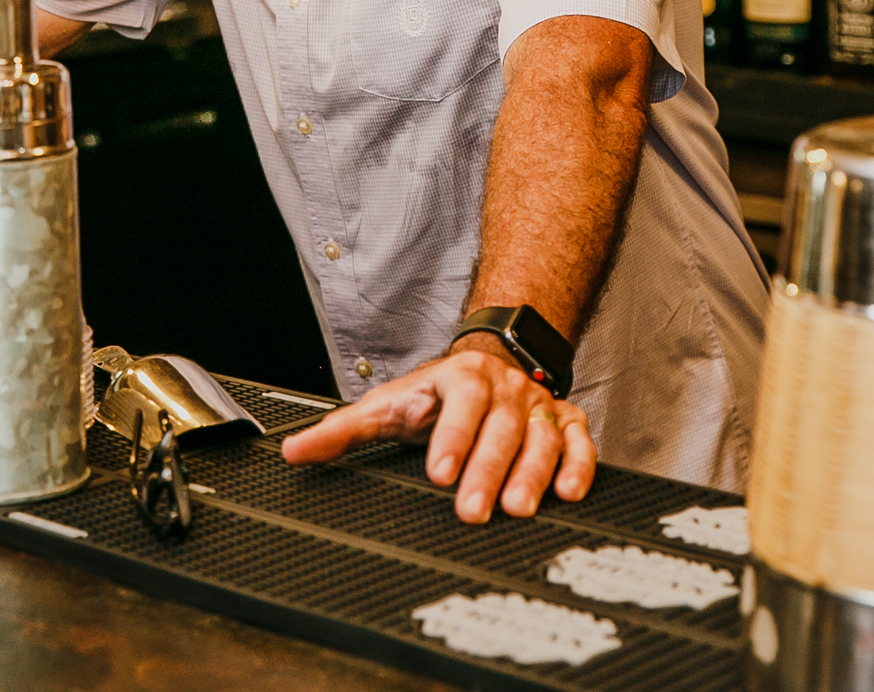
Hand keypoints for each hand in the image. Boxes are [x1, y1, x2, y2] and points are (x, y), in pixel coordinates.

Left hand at [280, 339, 595, 523]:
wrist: (488, 363)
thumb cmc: (435, 397)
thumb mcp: (389, 405)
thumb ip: (345, 430)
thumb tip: (294, 452)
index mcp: (460, 378)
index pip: (461, 401)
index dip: (452, 436)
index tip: (439, 473)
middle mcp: (503, 389)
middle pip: (500, 426)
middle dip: (488, 469)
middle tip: (474, 509)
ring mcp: (536, 406)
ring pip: (540, 436)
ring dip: (532, 473)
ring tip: (519, 509)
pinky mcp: (566, 422)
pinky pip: (579, 441)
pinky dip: (578, 465)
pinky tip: (569, 493)